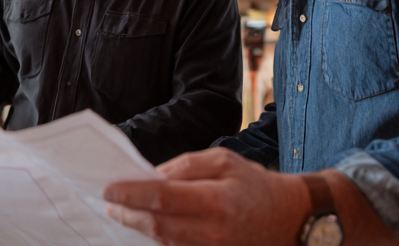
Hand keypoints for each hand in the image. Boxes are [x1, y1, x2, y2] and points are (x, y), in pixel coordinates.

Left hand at [104, 147, 310, 245]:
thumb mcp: (225, 161)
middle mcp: (213, 231)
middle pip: (158, 225)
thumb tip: (153, 175)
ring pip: (164, 241)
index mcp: (216, 200)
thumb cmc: (255, 185)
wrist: (289, 220)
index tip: (110, 188)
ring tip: (123, 211)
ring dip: (139, 226)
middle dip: (128, 213)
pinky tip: (147, 224)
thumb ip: (187, 166)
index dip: (132, 194)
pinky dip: (159, 237)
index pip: (163, 198)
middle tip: (109, 202)